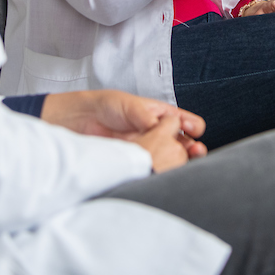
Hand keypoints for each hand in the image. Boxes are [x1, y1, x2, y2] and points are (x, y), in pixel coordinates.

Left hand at [40, 90, 206, 171]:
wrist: (79, 120)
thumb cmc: (105, 105)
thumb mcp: (129, 105)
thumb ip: (146, 116)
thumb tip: (163, 126)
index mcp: (160, 115)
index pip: (186, 122)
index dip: (193, 127)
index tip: (194, 133)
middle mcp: (158, 132)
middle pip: (184, 143)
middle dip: (193, 148)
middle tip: (195, 151)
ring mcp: (148, 148)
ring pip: (172, 157)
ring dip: (179, 161)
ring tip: (181, 162)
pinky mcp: (137, 161)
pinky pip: (154, 167)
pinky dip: (160, 169)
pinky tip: (161, 169)